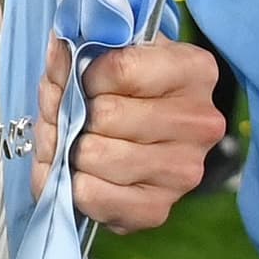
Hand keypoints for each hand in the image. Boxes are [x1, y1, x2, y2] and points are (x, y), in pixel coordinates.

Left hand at [36, 32, 227, 232]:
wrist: (147, 130)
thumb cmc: (127, 85)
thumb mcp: (111, 53)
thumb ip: (81, 50)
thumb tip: (58, 50)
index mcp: (195, 71)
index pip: (122, 70)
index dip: (85, 74)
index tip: (82, 79)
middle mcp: (200, 124)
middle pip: (106, 115)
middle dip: (71, 113)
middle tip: (67, 114)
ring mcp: (183, 171)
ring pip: (95, 155)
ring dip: (67, 148)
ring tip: (70, 140)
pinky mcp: (158, 209)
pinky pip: (93, 196)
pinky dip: (72, 183)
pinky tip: (79, 171)